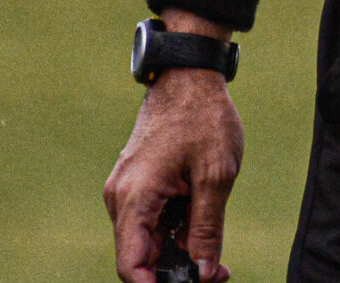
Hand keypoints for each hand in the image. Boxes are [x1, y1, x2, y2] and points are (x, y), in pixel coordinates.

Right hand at [105, 70, 244, 282]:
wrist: (189, 77)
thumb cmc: (203, 118)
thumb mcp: (215, 176)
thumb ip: (206, 228)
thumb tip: (202, 273)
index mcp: (136, 197)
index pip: (131, 265)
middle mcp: (122, 198)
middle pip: (141, 257)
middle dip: (176, 273)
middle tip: (218, 272)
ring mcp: (127, 191)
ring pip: (148, 241)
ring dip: (178, 255)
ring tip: (217, 259)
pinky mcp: (138, 185)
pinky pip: (151, 222)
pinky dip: (174, 233)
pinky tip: (202, 233)